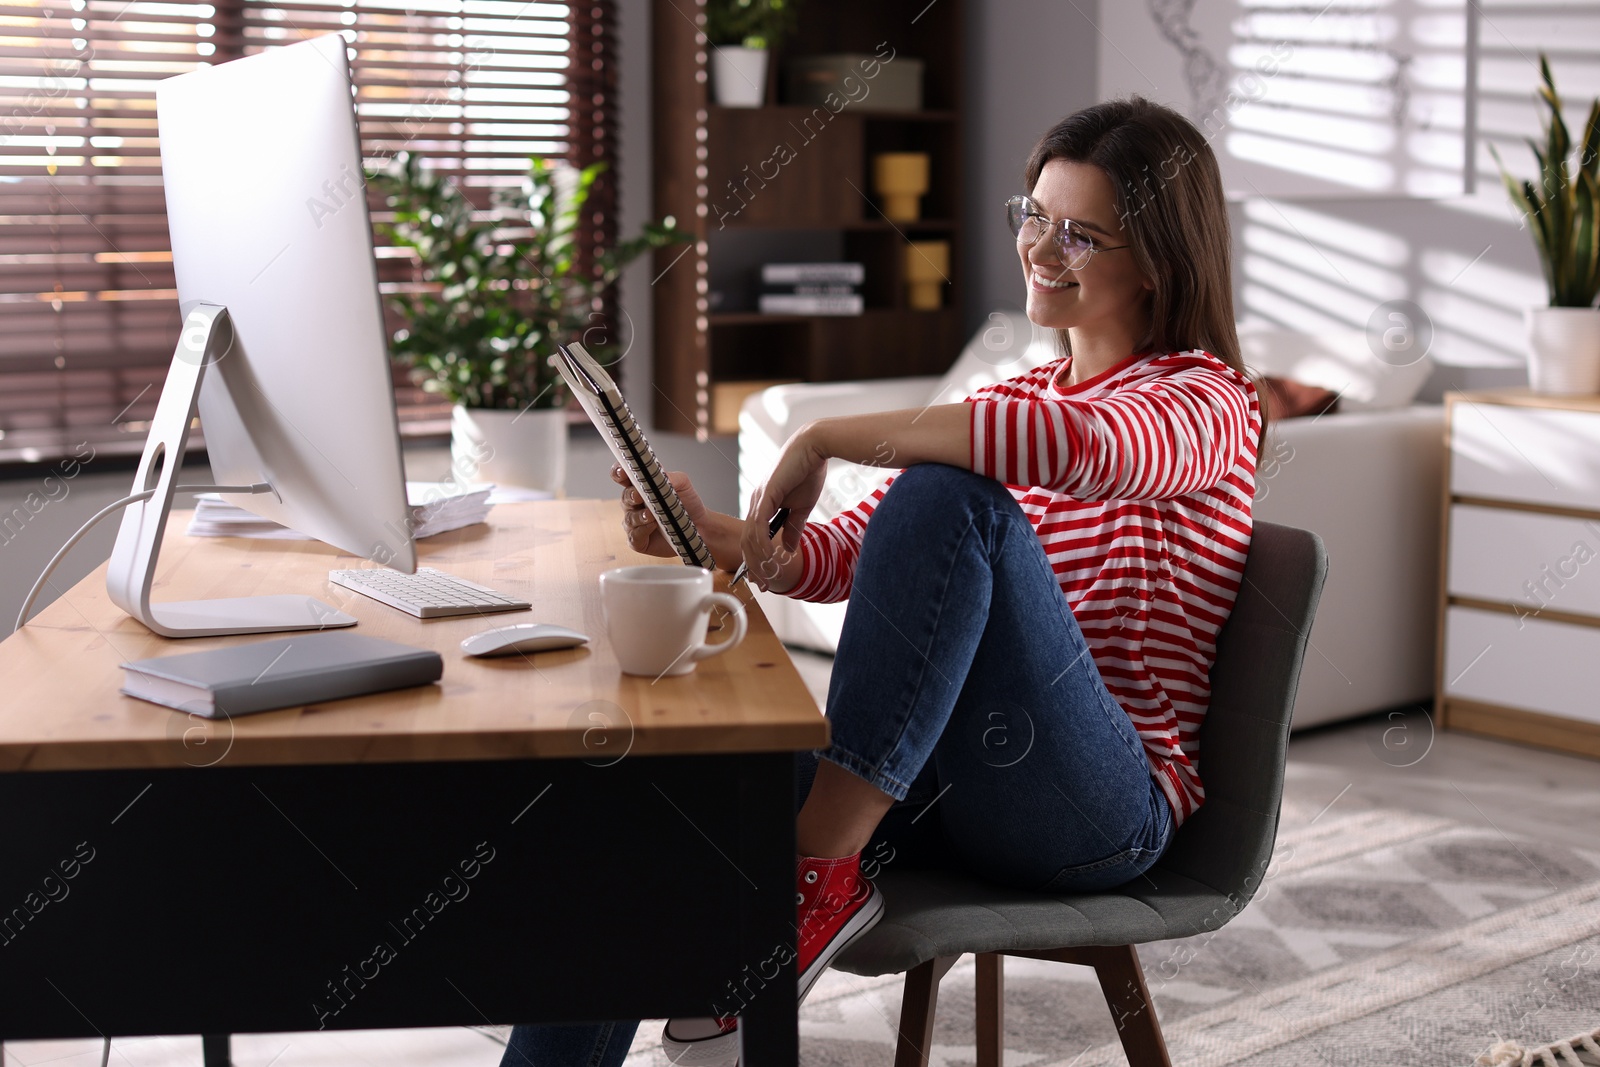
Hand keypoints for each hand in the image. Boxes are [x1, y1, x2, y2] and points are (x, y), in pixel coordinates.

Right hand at [611, 464, 708, 557]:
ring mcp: (635, 523)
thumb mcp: (682, 484)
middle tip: (639, 495)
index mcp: (640, 487)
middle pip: (625, 497)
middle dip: (630, 496)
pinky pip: (634, 536)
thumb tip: (659, 475)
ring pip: (629, 518)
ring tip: (651, 515)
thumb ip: (669, 477)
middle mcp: (634, 504)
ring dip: (639, 516)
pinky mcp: (639, 541)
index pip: (622, 477)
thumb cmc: (687, 503)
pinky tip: (652, 526)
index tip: (623, 471)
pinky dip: (642, 531)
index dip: (619, 472)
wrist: (699, 526)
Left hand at [741, 423, 828, 590]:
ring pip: (750, 536)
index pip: (752, 538)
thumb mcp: (802, 508)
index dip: (756, 561)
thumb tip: (788, 549)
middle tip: (764, 584)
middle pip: (747, 541)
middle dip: (754, 566)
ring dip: (757, 559)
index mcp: (762, 505)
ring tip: (768, 574)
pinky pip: (758, 524)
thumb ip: (793, 528)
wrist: (815, 447)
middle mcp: (756, 502)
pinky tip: (769, 555)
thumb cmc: (808, 472)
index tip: (765, 579)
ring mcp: (758, 498)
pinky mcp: (765, 494)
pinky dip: (761, 542)